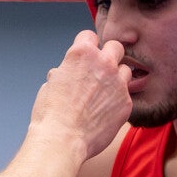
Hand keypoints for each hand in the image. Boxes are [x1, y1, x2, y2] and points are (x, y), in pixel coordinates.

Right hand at [32, 31, 131, 160]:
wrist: (62, 140)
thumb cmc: (50, 114)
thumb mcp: (51, 84)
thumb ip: (66, 72)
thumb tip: (66, 73)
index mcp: (81, 54)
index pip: (89, 36)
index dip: (85, 46)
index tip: (84, 57)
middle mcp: (103, 63)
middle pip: (115, 47)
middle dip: (108, 56)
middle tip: (100, 71)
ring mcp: (118, 83)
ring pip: (125, 70)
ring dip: (116, 78)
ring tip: (103, 94)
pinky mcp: (126, 102)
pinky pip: (125, 96)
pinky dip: (116, 101)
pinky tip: (104, 113)